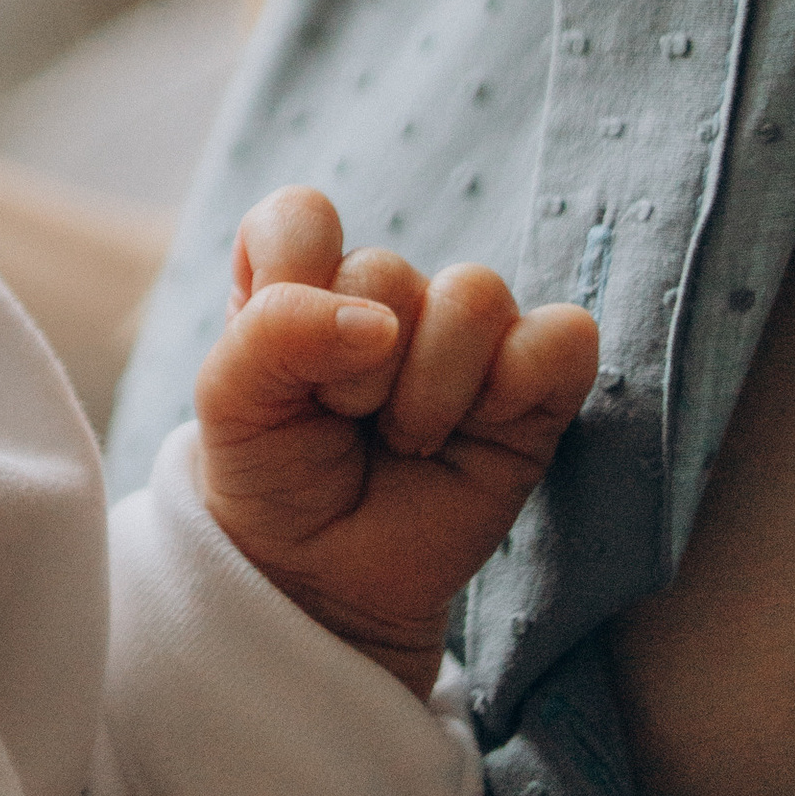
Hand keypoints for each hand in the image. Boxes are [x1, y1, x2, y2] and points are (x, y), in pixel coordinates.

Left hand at [195, 187, 596, 693]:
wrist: (327, 580)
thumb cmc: (274, 478)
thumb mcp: (231, 403)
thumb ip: (273, 333)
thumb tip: (379, 323)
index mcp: (302, 277)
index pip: (302, 216)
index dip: (292, 285)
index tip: (285, 366)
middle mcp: (386, 295)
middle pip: (385, 270)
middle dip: (355, 372)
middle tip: (347, 425)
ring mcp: (465, 337)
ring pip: (474, 294)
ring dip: (429, 388)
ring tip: (406, 439)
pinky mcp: (534, 385)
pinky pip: (563, 337)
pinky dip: (519, 383)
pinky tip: (478, 428)